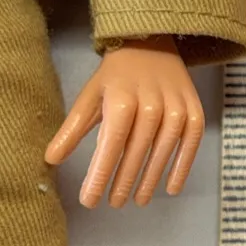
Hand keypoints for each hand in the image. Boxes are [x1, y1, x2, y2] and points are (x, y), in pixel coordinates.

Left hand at [45, 39, 204, 207]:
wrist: (151, 42)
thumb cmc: (115, 76)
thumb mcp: (89, 97)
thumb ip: (72, 130)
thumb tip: (50, 159)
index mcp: (121, 100)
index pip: (110, 146)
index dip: (100, 176)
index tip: (90, 200)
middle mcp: (152, 104)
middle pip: (136, 153)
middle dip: (123, 182)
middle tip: (114, 203)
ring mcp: (176, 108)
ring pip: (163, 152)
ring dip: (150, 180)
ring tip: (138, 200)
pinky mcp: (194, 110)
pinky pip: (190, 144)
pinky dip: (181, 168)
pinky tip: (171, 188)